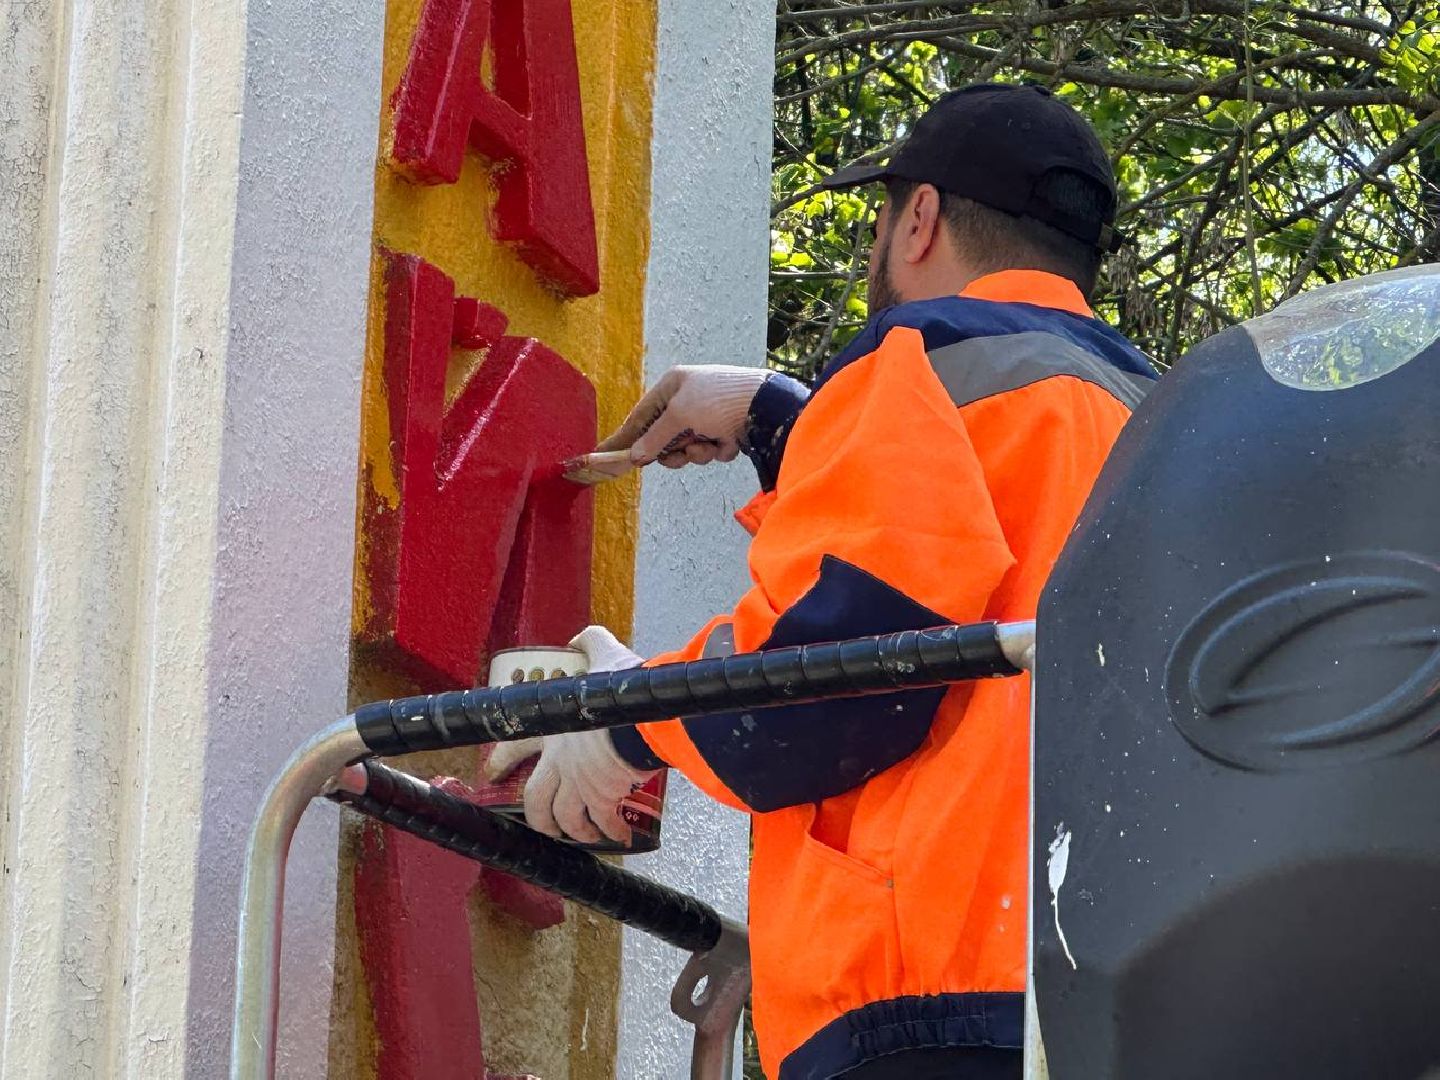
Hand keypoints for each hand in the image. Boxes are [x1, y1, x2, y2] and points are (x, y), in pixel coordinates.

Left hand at [482, 627, 653, 842]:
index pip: (516, 745)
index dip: (502, 760)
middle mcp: (561, 760)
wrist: (643, 717)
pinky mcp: (603, 797)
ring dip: (573, 830)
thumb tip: (580, 637)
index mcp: (554, 727)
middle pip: (536, 799)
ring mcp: (579, 782)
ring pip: (564, 818)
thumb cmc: (622, 687)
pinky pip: (603, 822)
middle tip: (545, 824)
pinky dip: (611, 831)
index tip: (493, 771)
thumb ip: (590, 643)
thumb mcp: (603, 657)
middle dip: (539, 817)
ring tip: (584, 835)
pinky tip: (619, 835)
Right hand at [595, 365, 770, 468]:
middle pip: (663, 437)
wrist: (766, 406)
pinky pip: (709, 450)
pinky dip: (717, 451)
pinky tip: (729, 442)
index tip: (606, 454)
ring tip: (710, 445)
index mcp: (673, 384)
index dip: (624, 436)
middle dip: (673, 449)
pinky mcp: (726, 430)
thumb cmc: (718, 400)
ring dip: (697, 452)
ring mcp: (708, 415)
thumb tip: (634, 456)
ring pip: (687, 447)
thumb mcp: (679, 416)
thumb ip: (654, 437)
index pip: (640, 415)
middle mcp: (689, 398)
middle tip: (678, 455)